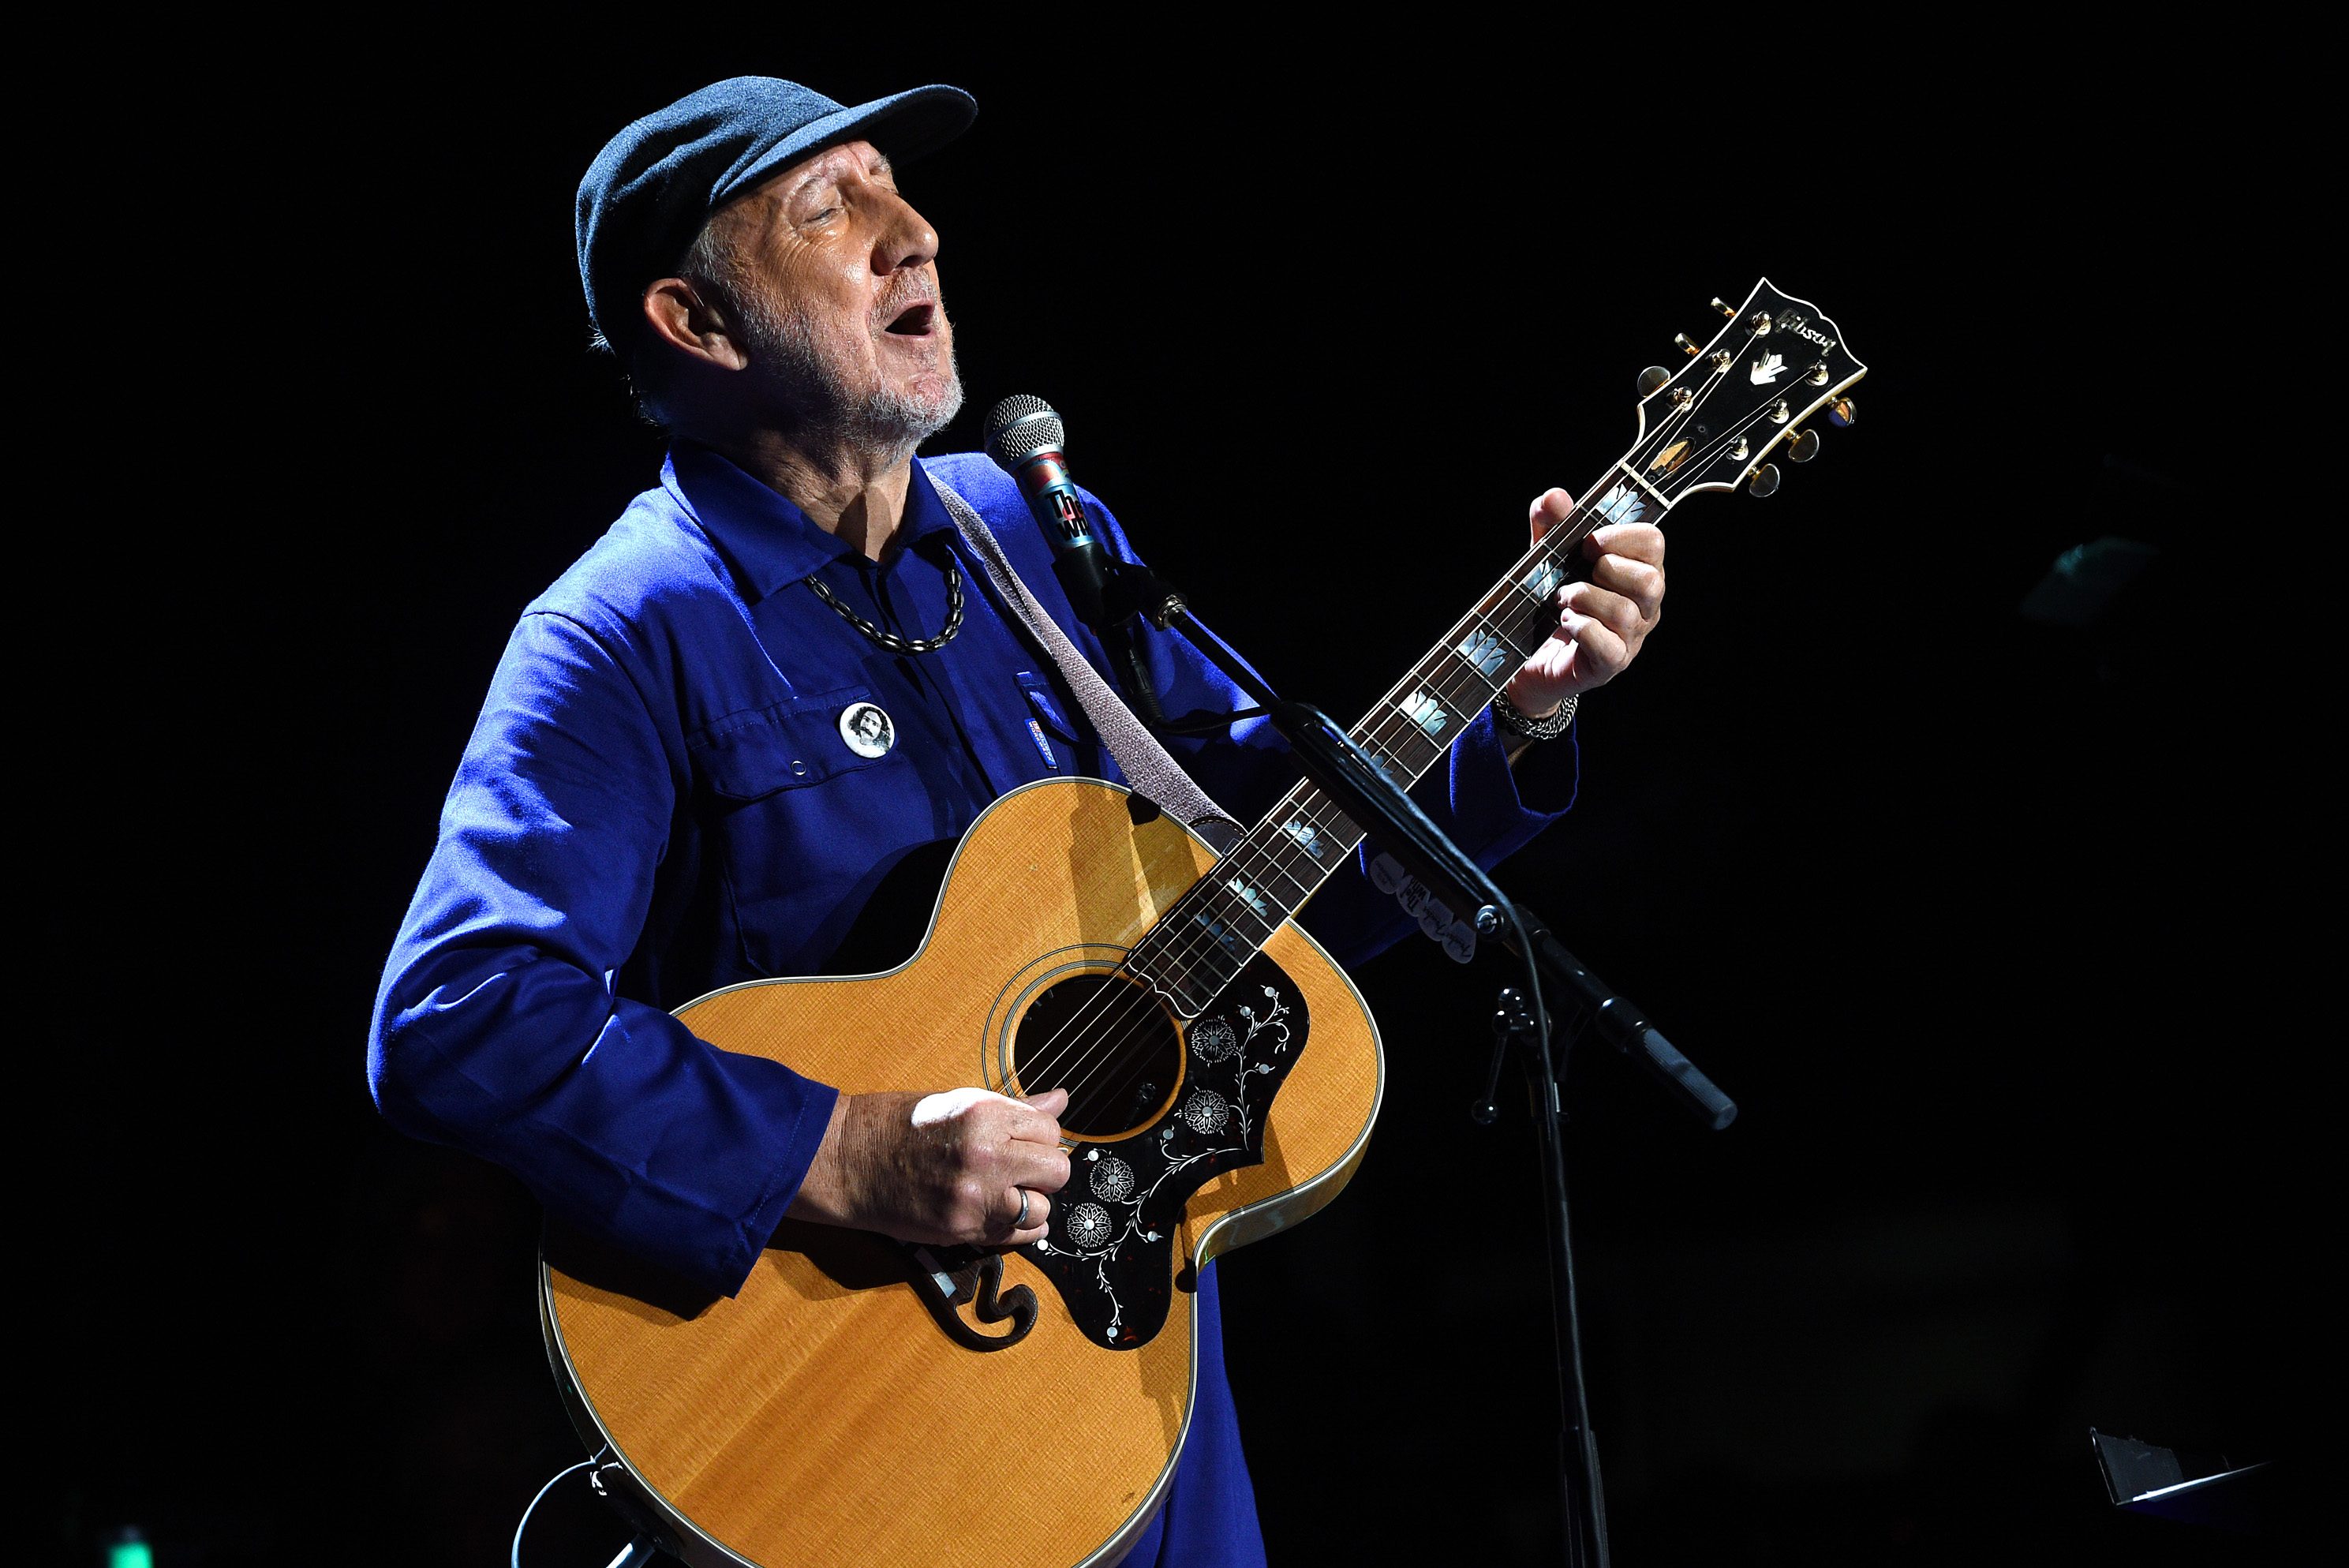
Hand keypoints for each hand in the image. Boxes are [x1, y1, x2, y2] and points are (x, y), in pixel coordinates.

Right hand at [786, 1085, 1070, 1246]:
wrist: (846, 1161)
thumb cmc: (897, 1125)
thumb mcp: (956, 1102)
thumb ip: (1014, 1108)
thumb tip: (1061, 1100)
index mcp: (984, 1115)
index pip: (1050, 1129)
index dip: (1041, 1136)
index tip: (1025, 1140)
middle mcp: (986, 1156)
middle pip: (1057, 1170)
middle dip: (1045, 1170)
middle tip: (1022, 1168)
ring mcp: (974, 1198)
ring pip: (1043, 1208)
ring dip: (1031, 1202)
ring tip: (1007, 1193)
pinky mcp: (962, 1229)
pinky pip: (1018, 1237)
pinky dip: (1018, 1228)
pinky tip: (1002, 1214)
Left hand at [1503, 488, 1666, 715]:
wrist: (1531, 658)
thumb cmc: (1551, 603)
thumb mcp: (1547, 557)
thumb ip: (1550, 525)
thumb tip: (1553, 497)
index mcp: (1639, 571)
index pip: (1654, 542)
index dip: (1620, 536)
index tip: (1589, 544)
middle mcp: (1645, 607)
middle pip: (1650, 581)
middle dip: (1607, 570)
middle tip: (1578, 575)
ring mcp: (1632, 639)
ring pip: (1625, 613)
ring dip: (1585, 598)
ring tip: (1563, 600)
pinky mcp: (1611, 665)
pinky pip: (1607, 645)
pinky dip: (1582, 628)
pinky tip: (1566, 622)